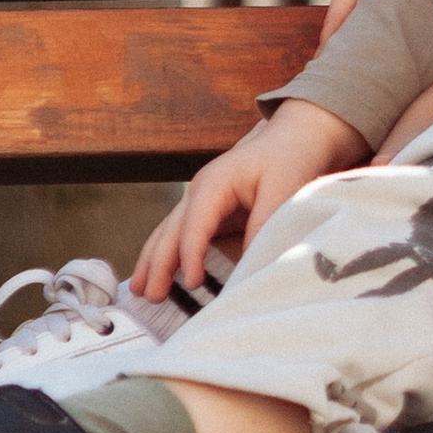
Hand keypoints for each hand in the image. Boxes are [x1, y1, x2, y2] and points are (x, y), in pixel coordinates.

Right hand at [134, 103, 367, 297]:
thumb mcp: (284, 188)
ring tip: (138, 291)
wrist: (295, 136)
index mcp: (214, 183)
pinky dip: (167, 255)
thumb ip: (265, 224)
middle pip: (170, 231)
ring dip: (153, 262)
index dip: (191, 255)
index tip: (192, 282)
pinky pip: (182, 236)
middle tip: (149, 296)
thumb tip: (251, 262)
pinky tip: (158, 275)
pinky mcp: (209, 212)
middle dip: (157, 264)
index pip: (194, 224)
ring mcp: (200, 201)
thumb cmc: (289, 159)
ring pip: (168, 233)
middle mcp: (199, 192)